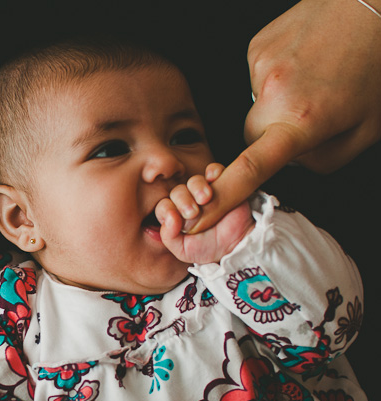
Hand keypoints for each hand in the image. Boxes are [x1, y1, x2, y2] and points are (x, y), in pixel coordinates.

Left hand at [155, 163, 253, 263]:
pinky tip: (214, 180)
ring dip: (196, 187)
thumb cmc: (208, 248)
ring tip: (205, 199)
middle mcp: (188, 201)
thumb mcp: (184, 250)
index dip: (167, 210)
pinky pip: (214, 170)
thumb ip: (169, 237)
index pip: (164, 206)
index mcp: (175, 216)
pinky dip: (213, 172)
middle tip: (193, 212)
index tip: (176, 219)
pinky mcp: (222, 183)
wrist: (237, 244)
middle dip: (182, 200)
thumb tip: (169, 218)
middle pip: (178, 192)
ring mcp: (204, 192)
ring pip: (194, 181)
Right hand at [187, 0, 380, 233]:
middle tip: (309, 116)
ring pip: (256, 105)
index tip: (199, 217)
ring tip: (315, 78)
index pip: (252, 168)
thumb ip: (322, 160)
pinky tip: (306, 60)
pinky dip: (277, 75)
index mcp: (303, 120)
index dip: (224, 197)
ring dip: (279, 101)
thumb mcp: (364, 130)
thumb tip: (291, 162)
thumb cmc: (376, 64)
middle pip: (250, 135)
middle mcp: (274, 93)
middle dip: (271, 134)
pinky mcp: (257, 47)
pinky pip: (258, 75)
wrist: (373, 4)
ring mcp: (261, 66)